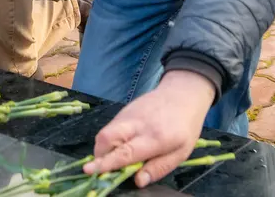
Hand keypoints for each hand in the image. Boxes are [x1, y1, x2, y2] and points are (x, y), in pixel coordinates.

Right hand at [83, 70, 214, 186]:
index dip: (106, 163)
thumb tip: (138, 181)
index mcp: (155, 138)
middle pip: (107, 138)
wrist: (183, 93)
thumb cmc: (185, 126)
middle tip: (104, 167)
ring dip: (103, 148)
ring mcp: (128, 114)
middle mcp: (137, 124)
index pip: (125, 152)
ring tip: (115, 157)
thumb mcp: (181, 152)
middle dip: (99, 155)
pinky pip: (110, 127)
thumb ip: (159, 168)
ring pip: (105, 132)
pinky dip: (109, 140)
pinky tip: (121, 145)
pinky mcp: (124, 110)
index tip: (89, 171)